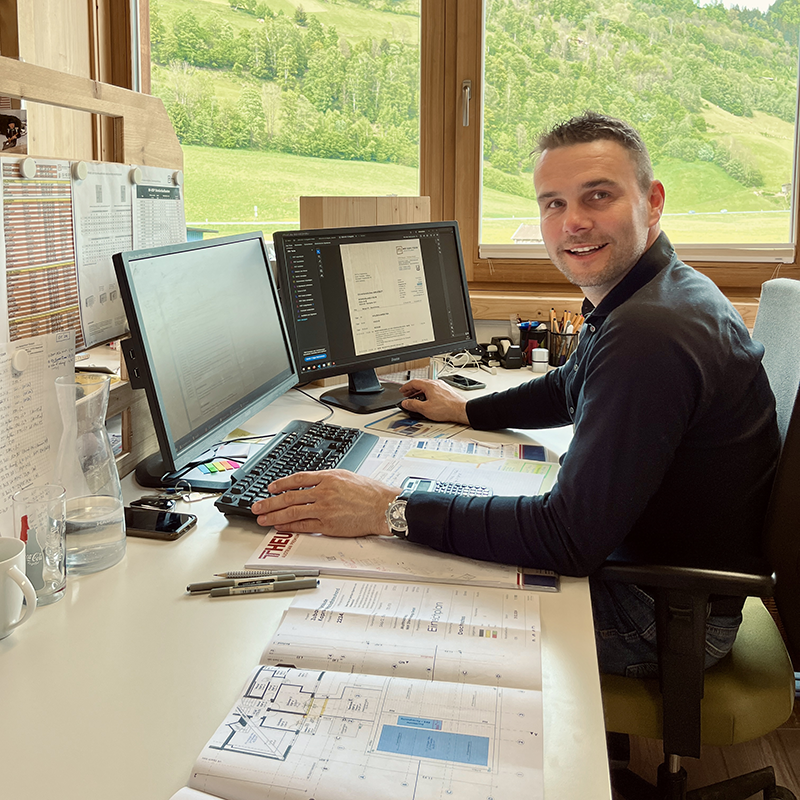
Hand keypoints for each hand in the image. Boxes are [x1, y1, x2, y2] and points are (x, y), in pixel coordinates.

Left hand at [251, 470, 400, 536]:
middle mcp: (323, 492)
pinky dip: (289, 526)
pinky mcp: (328, 525)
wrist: (383, 507)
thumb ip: (328, 479)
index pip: (297, 479)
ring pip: (292, 511)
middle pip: (289, 496)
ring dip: (274, 515)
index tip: (270, 488)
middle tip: (257, 505)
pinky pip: (303, 525)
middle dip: (270, 502)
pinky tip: (280, 526)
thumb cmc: (370, 493)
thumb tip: (312, 483)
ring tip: (262, 518)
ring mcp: (324, 509)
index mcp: (328, 477)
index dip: (281, 483)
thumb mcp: (347, 477)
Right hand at [399, 378, 469, 423]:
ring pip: (427, 386)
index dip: (406, 387)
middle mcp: (436, 383)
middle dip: (412, 390)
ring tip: (416, 398)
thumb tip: (405, 403)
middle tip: (407, 395)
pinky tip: (428, 400)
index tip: (402, 391)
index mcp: (429, 385)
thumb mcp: (425, 409)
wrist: (461, 410)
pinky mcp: (446, 391)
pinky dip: (427, 393)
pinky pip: (434, 389)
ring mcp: (442, 386)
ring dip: (420, 392)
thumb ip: (413, 405)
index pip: (414, 382)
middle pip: (421, 383)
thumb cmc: (447, 409)